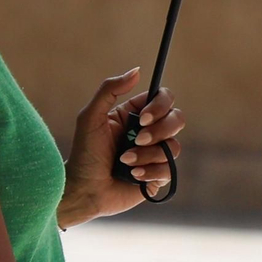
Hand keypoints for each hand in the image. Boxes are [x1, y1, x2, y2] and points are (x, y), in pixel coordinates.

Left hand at [58, 67, 184, 226]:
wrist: (84, 190)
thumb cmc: (84, 154)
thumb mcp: (90, 117)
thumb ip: (109, 90)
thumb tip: (137, 71)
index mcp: (134, 114)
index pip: (163, 99)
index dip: (159, 106)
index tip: (142, 118)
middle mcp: (148, 132)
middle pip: (177, 119)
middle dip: (159, 131)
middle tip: (137, 140)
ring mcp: (154, 154)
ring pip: (173, 146)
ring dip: (147, 155)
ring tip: (125, 162)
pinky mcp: (157, 176)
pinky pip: (169, 169)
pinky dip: (149, 172)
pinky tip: (132, 176)